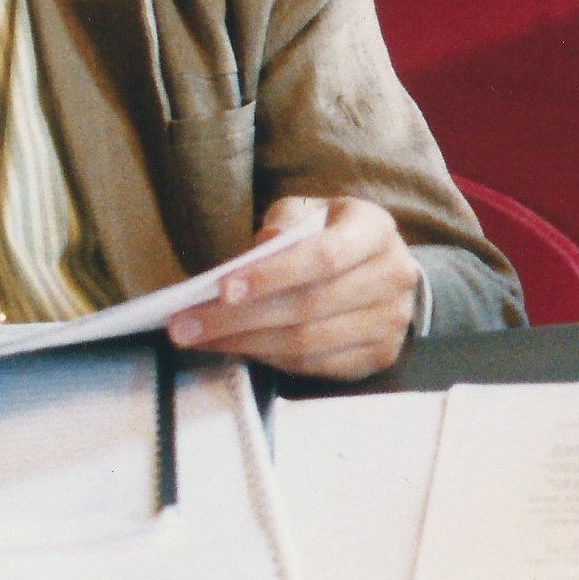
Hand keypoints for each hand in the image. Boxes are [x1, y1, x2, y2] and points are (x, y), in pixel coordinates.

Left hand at [168, 194, 419, 379]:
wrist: (378, 268)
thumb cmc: (331, 234)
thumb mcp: (308, 212)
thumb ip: (284, 222)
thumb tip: (266, 243)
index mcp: (376, 229)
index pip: (325, 256)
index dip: (273, 275)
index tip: (222, 289)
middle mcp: (394, 275)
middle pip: (310, 305)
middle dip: (240, 318)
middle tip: (184, 325)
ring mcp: (392, 321)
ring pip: (308, 343)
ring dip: (245, 344)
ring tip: (200, 339)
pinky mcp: (380, 355)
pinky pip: (315, 366)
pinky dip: (270, 360)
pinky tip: (238, 348)